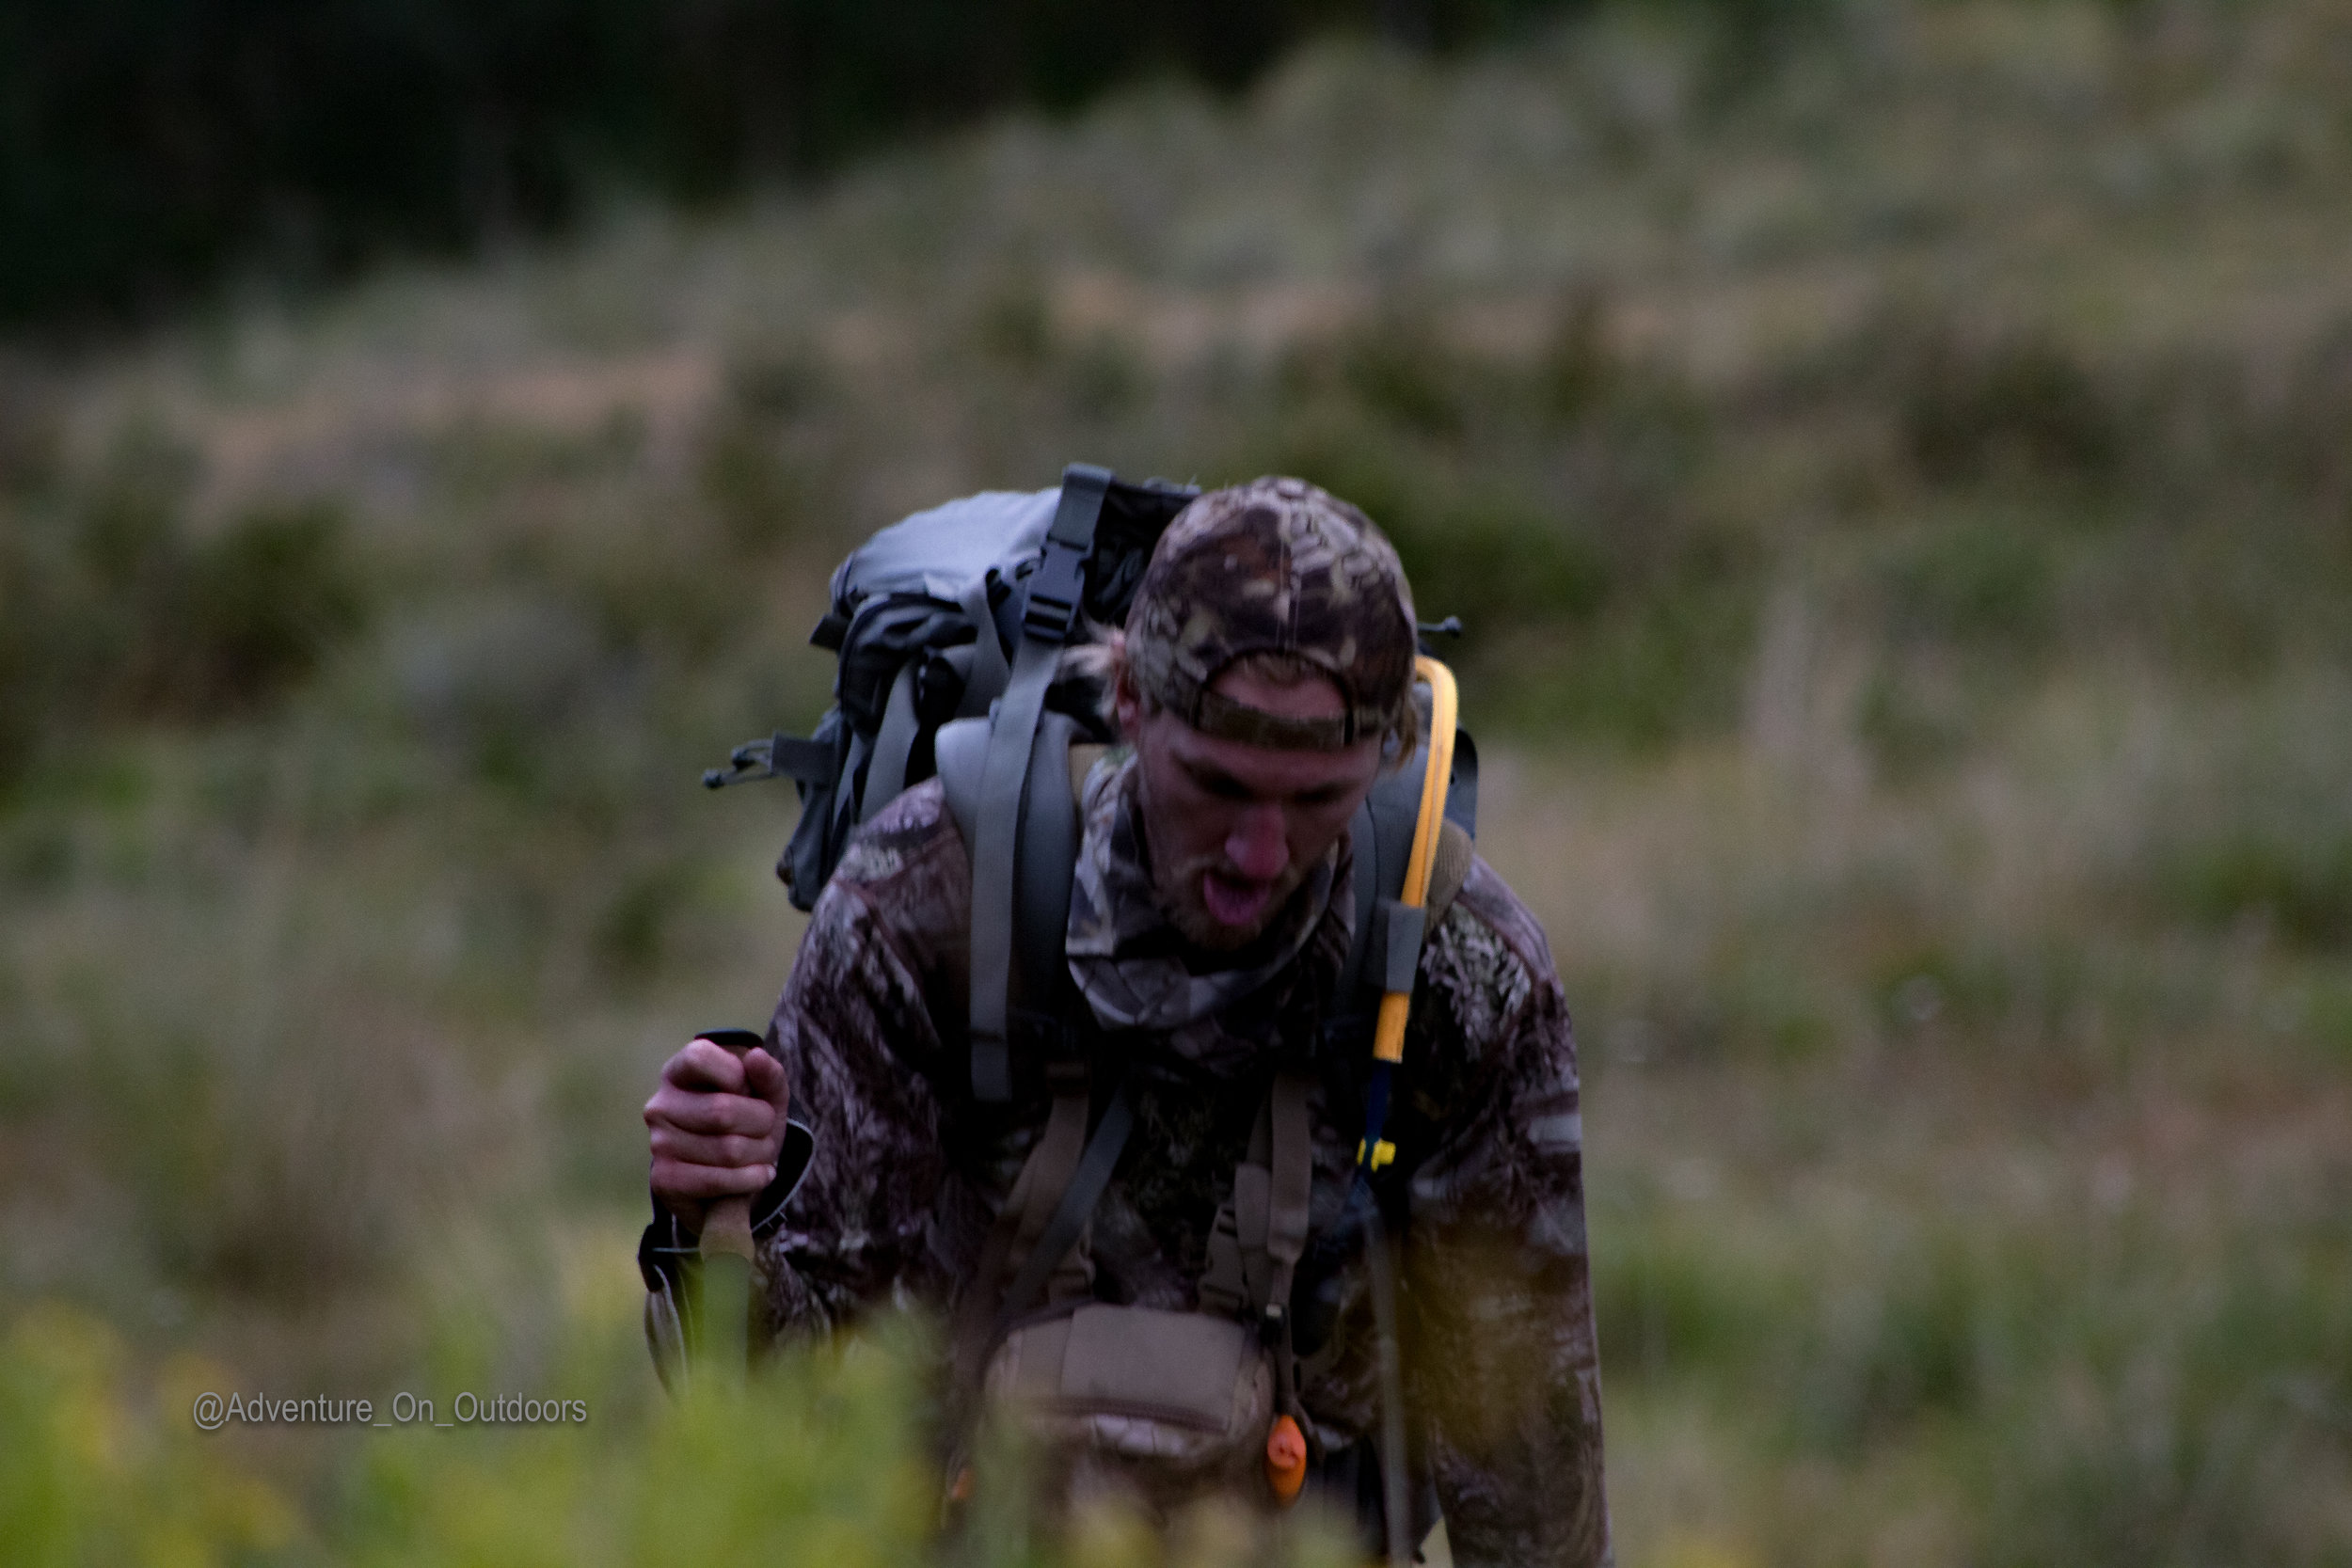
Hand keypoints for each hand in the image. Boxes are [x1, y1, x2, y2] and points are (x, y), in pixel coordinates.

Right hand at [644, 1036, 789, 1231]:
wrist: (732, 1176)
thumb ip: (769, 1074)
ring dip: (761, 1154)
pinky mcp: (664, 1181)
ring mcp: (659, 1145)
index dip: (735, 1073)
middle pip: (722, 1111)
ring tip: (761, 1153)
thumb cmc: (747, 1123)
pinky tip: (759, 1174)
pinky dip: (751, 1179)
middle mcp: (660, 1107)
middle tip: (766, 1130)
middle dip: (762, 1123)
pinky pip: (718, 1181)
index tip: (747, 1089)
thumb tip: (756, 1056)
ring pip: (728, 1150)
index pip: (697, 1057)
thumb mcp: (767, 1096)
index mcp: (678, 1073)